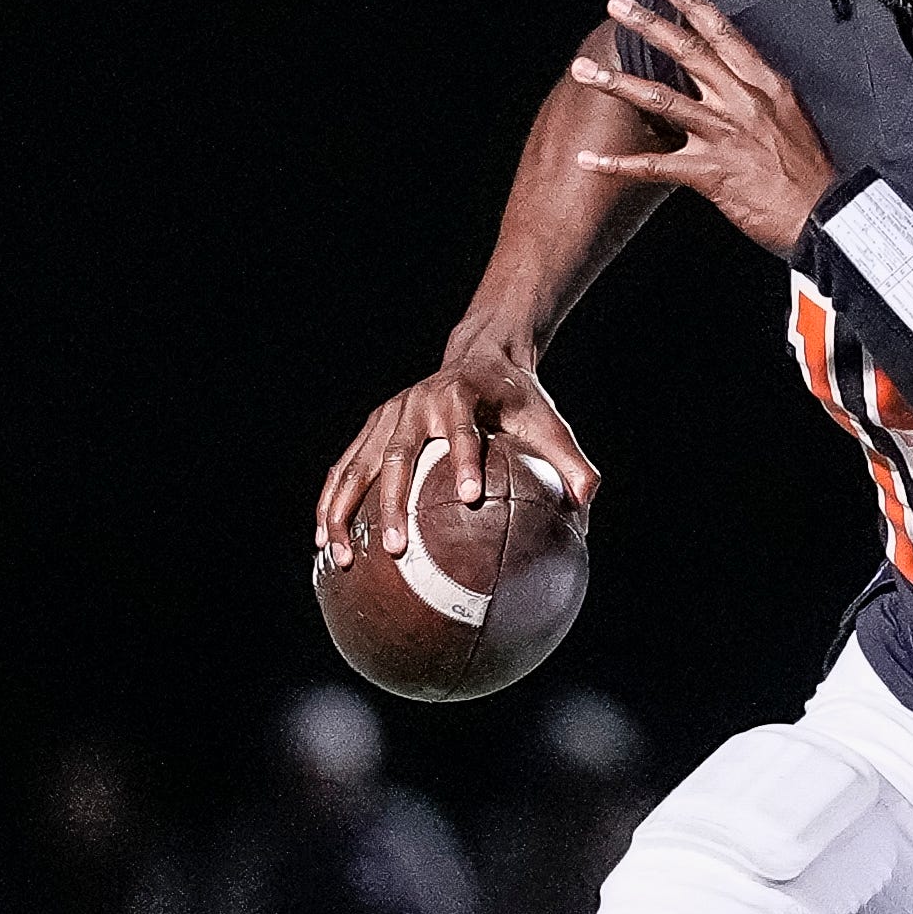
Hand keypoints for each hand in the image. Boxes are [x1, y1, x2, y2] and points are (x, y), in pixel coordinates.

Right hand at [313, 343, 600, 567]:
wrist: (481, 357)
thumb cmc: (519, 400)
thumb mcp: (548, 422)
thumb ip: (571, 460)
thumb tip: (587, 503)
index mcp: (461, 397)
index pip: (462, 430)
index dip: (464, 459)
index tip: (469, 498)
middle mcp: (416, 404)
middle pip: (399, 456)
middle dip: (394, 503)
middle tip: (397, 549)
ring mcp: (388, 416)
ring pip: (357, 465)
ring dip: (344, 511)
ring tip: (343, 556)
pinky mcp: (372, 429)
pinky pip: (345, 469)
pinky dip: (332, 503)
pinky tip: (325, 543)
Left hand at [564, 0, 835, 258]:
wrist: (826, 216)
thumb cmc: (811, 171)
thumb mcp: (794, 116)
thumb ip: (762, 93)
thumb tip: (740, 76)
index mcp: (765, 85)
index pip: (725, 34)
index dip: (696, 5)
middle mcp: (742, 102)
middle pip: (688, 53)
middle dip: (648, 25)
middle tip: (616, 5)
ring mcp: (724, 135)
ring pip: (661, 100)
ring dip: (617, 84)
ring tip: (584, 71)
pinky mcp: (710, 172)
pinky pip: (655, 165)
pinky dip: (618, 164)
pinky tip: (588, 160)